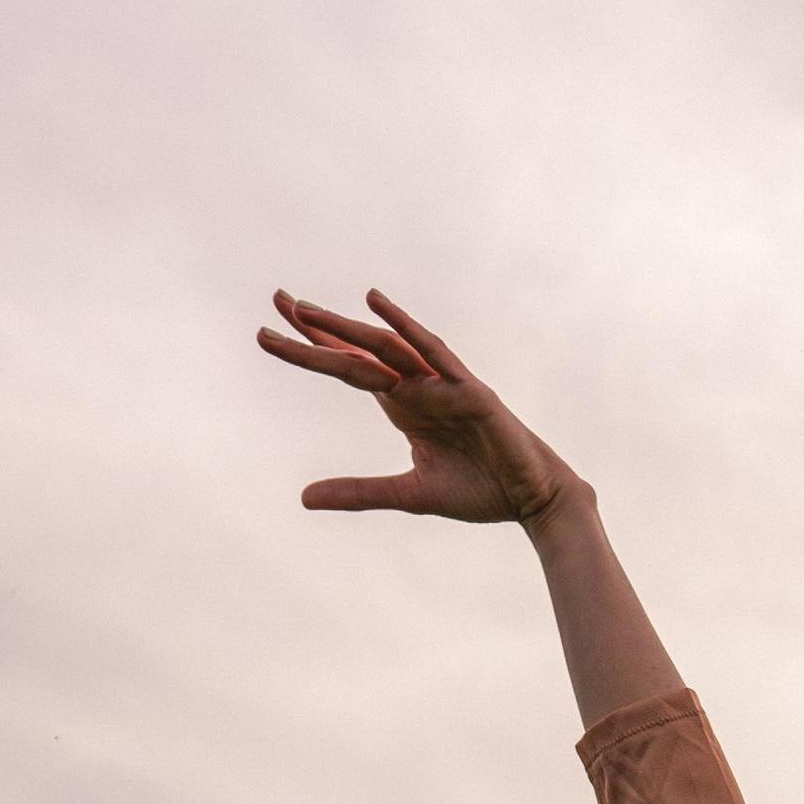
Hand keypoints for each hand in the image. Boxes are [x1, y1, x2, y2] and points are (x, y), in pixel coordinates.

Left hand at [256, 288, 574, 521]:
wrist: (532, 500)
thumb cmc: (479, 491)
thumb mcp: (408, 495)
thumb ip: (358, 492)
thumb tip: (303, 498)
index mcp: (404, 405)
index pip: (348, 369)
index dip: (312, 348)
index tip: (271, 331)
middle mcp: (418, 386)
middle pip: (358, 350)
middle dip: (317, 328)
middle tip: (275, 302)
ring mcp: (442, 384)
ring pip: (386, 348)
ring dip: (346, 327)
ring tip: (306, 310)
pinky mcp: (469, 391)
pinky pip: (433, 353)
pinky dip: (406, 327)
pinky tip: (376, 304)